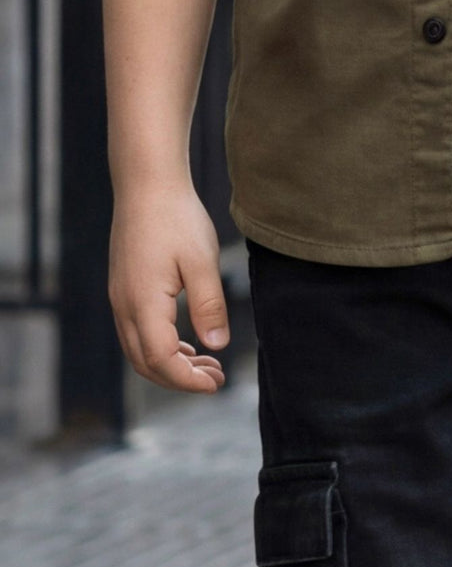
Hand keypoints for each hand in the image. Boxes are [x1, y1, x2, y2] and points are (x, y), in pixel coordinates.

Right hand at [108, 179, 228, 391]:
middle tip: (217, 379)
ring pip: (139, 352)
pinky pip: (137, 334)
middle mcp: (124, 305)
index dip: (188, 380)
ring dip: (172, 367)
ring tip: (208, 366)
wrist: (147, 183)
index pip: (161, 360)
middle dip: (181, 381)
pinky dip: (161, 350)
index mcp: (143, 301)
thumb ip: (209, 306)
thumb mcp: (202, 262)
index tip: (217, 383)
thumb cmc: (177, 217)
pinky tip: (188, 347)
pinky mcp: (123, 291)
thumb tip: (216, 346)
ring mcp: (120, 298)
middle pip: (146, 364)